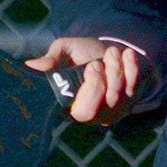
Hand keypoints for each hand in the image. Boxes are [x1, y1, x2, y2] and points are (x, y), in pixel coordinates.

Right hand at [24, 37, 141, 124]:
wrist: (105, 51)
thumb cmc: (79, 55)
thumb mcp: (64, 51)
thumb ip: (52, 58)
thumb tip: (32, 65)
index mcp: (69, 106)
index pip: (82, 112)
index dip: (91, 90)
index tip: (91, 66)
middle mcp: (91, 115)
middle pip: (101, 109)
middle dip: (105, 81)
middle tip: (99, 62)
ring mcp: (112, 111)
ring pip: (120, 96)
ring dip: (117, 68)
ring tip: (111, 52)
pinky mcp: (129, 102)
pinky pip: (135, 87)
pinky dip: (132, 68)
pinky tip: (127, 55)